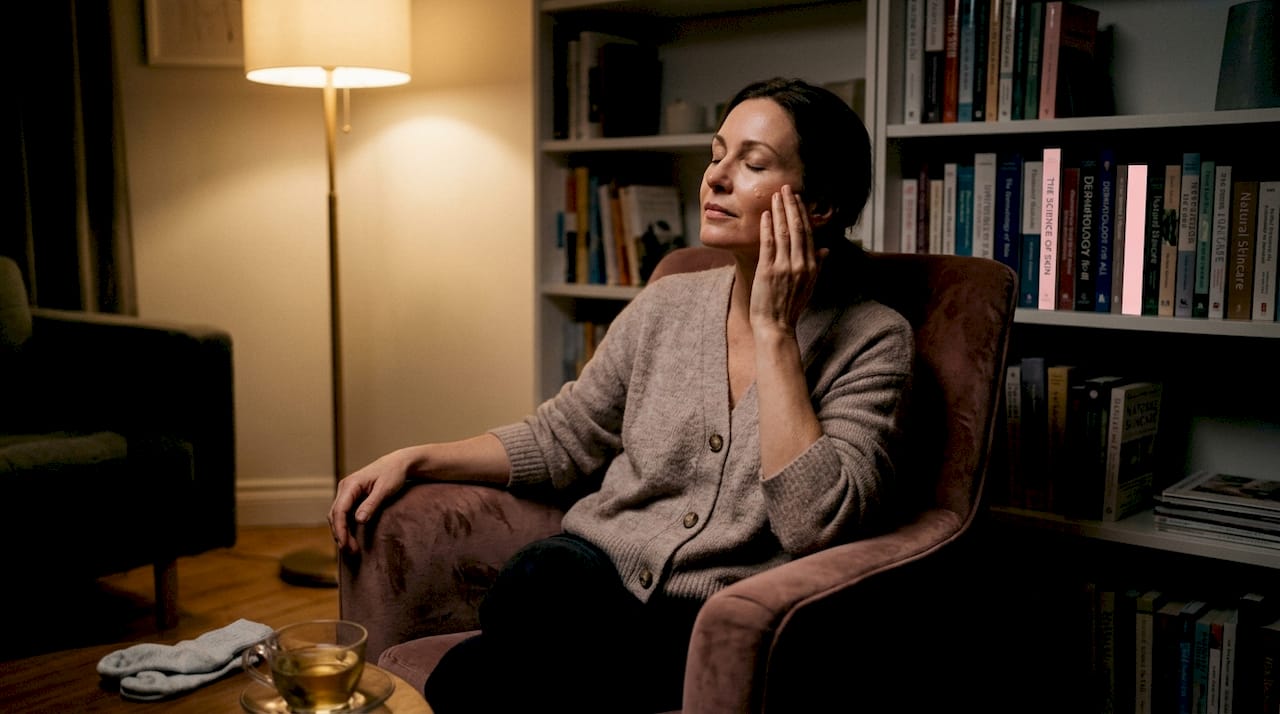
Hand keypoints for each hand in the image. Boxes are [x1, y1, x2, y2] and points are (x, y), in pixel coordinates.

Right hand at [329, 450, 410, 552]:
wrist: (399, 463)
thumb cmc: (393, 473)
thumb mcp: (385, 489)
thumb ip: (371, 504)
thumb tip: (358, 520)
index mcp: (350, 484)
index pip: (339, 510)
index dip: (340, 530)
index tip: (345, 545)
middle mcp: (344, 488)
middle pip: (335, 515)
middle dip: (340, 535)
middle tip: (351, 551)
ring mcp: (346, 492)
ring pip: (337, 516)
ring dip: (342, 532)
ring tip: (352, 549)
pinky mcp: (351, 497)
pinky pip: (343, 514)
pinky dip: (345, 527)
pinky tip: (351, 538)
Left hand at [750, 184, 826, 337]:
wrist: (776, 327)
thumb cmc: (790, 307)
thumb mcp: (809, 286)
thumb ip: (818, 265)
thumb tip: (825, 249)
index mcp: (812, 267)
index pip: (808, 234)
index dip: (802, 214)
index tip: (797, 199)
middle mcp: (801, 265)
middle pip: (797, 229)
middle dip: (791, 206)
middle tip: (786, 188)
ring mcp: (784, 267)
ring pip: (783, 233)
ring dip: (779, 212)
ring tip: (775, 196)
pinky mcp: (768, 271)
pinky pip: (768, 244)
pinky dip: (767, 228)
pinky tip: (765, 215)